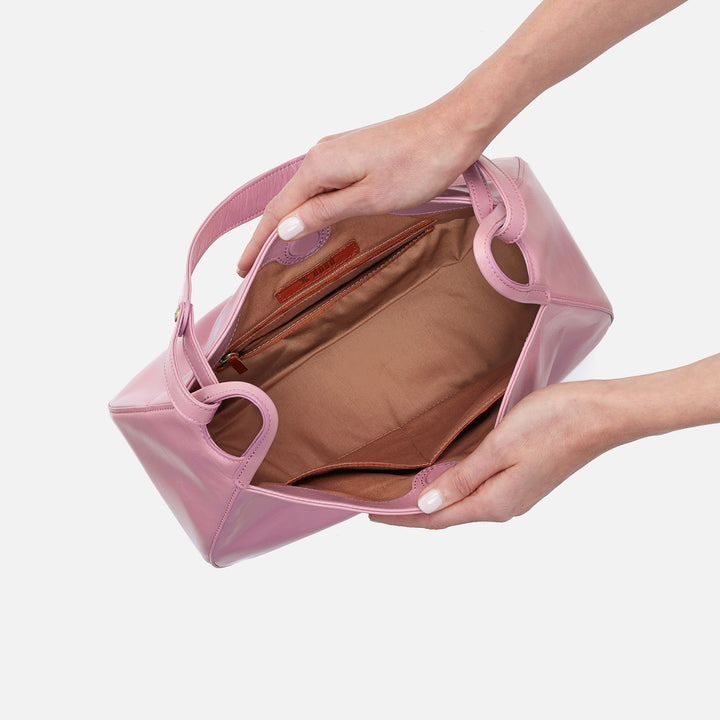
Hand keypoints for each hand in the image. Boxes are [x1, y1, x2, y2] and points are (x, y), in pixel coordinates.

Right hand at [236, 95, 487, 275]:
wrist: (454, 128)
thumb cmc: (420, 163)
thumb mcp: (370, 197)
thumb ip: (325, 212)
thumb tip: (285, 228)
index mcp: (320, 166)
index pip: (278, 211)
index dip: (258, 242)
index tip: (242, 268)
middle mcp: (322, 155)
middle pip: (286, 201)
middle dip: (267, 234)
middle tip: (252, 267)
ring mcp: (338, 152)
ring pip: (304, 194)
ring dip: (289, 222)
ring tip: (274, 251)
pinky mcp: (355, 155)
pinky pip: (322, 186)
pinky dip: (310, 208)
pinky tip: (310, 222)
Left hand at [370, 380, 615, 527]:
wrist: (600, 415)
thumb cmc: (552, 424)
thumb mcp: (498, 449)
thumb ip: (462, 479)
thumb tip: (427, 505)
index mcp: (494, 502)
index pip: (436, 519)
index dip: (402, 518)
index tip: (372, 515)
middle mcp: (504, 505)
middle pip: (448, 515)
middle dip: (413, 512)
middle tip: (380, 502)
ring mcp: (516, 494)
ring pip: (463, 503)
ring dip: (433, 499)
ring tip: (405, 490)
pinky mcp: (524, 479)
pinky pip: (478, 491)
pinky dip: (454, 487)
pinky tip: (444, 474)